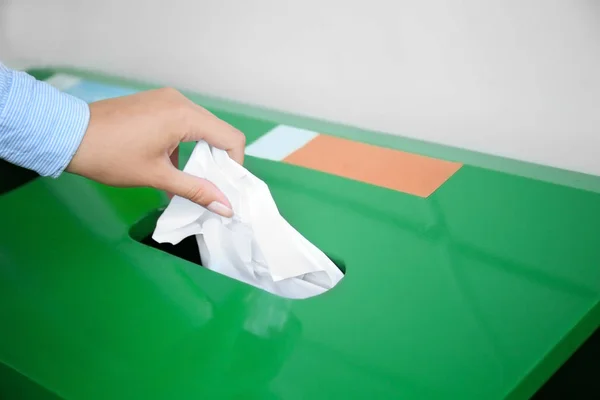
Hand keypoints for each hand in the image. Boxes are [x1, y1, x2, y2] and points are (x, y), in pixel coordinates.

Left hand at [66, 88, 244, 216]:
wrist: (67, 135)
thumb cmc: (111, 156)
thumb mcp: (157, 176)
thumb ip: (197, 190)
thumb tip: (226, 207)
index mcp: (185, 116)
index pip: (231, 138)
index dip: (234, 165)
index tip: (224, 186)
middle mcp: (180, 101)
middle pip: (217, 132)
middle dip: (218, 160)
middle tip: (208, 185)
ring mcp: (166, 99)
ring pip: (200, 127)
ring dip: (200, 153)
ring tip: (186, 178)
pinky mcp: (154, 102)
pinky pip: (182, 122)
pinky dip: (184, 144)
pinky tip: (169, 165)